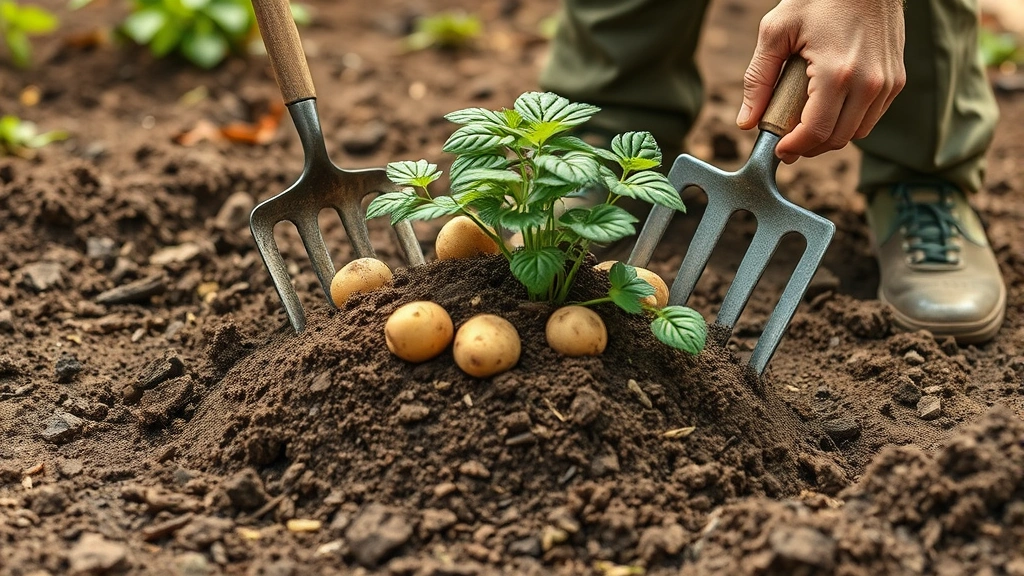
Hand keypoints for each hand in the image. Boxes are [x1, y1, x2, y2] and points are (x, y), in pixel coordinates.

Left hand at [736, 0, 906, 163]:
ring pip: (858, 132)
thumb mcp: (776, 32)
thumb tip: (746, 122)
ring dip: (830, 138)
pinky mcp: (896, 78)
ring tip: (806, 129)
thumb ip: (757, 79)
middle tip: (788, 143)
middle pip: (838, 138)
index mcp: (838, 74)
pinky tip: (829, 112)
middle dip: (809, 148)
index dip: (794, 147)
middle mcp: (869, 83)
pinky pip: (872, 116)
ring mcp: (888, 82)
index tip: (779, 149)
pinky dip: (849, 122)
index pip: (816, 131)